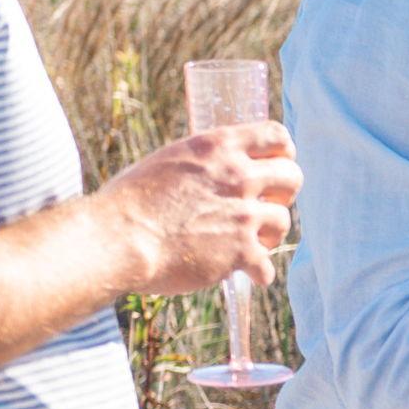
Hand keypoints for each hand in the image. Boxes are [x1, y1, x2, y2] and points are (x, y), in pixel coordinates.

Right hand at [112, 121, 299, 296]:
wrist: (116, 240)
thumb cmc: (129, 202)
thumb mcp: (170, 162)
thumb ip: (206, 164)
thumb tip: (225, 170)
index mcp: (217, 147)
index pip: (276, 135)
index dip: (282, 152)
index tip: (276, 165)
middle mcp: (237, 176)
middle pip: (293, 176)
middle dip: (282, 193)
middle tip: (263, 206)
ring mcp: (243, 214)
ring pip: (283, 221)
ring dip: (268, 234)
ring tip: (246, 242)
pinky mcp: (242, 250)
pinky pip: (267, 266)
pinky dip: (257, 272)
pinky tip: (245, 273)